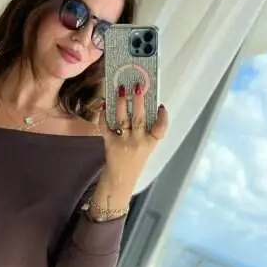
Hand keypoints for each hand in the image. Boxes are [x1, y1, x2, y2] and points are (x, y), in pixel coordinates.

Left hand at [92, 84, 168, 198]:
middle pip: (139, 119)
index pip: (161, 129)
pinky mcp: (110, 143)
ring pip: (123, 120)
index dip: (162, 118)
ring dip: (121, 104)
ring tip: (120, 90)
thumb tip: (139, 102)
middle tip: (137, 87)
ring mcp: (123, 143)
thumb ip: (146, 130)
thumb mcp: (146, 146)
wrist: (120, 180)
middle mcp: (138, 142)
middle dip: (138, 102)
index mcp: (151, 142)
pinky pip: (106, 127)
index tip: (161, 106)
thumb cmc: (134, 160)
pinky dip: (104, 116)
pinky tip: (104, 105)